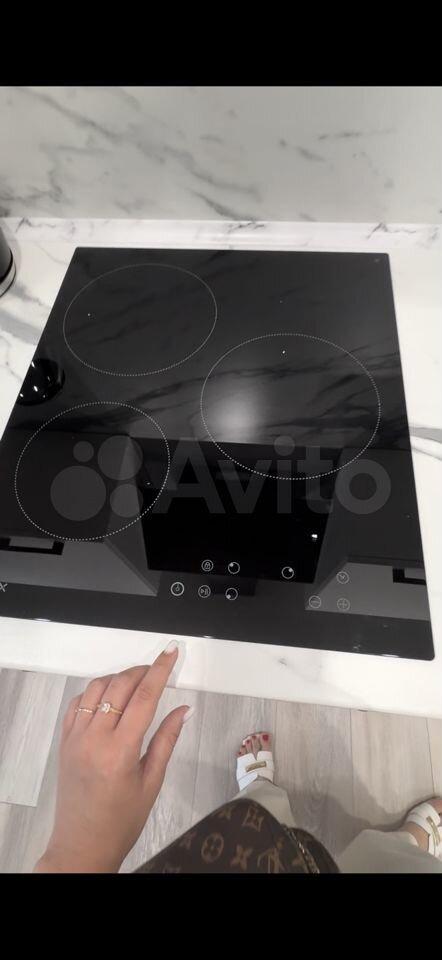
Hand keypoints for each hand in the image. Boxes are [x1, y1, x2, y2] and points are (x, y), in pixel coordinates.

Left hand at [34, 641, 191, 872]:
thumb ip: (167, 740)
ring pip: (96, 688)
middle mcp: (94, 739)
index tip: (170, 653)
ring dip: (118, 678)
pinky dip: (94, 692)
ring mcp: (75, 738)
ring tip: (136, 682)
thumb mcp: (152, 782)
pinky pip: (77, 703)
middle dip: (142, 670)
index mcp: (120, 751)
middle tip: (158, 668)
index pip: (144, 697)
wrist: (83, 845)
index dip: (160, 670)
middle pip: (119, 686)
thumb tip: (184, 710)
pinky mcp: (65, 741)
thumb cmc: (120, 821)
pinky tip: (109, 696)